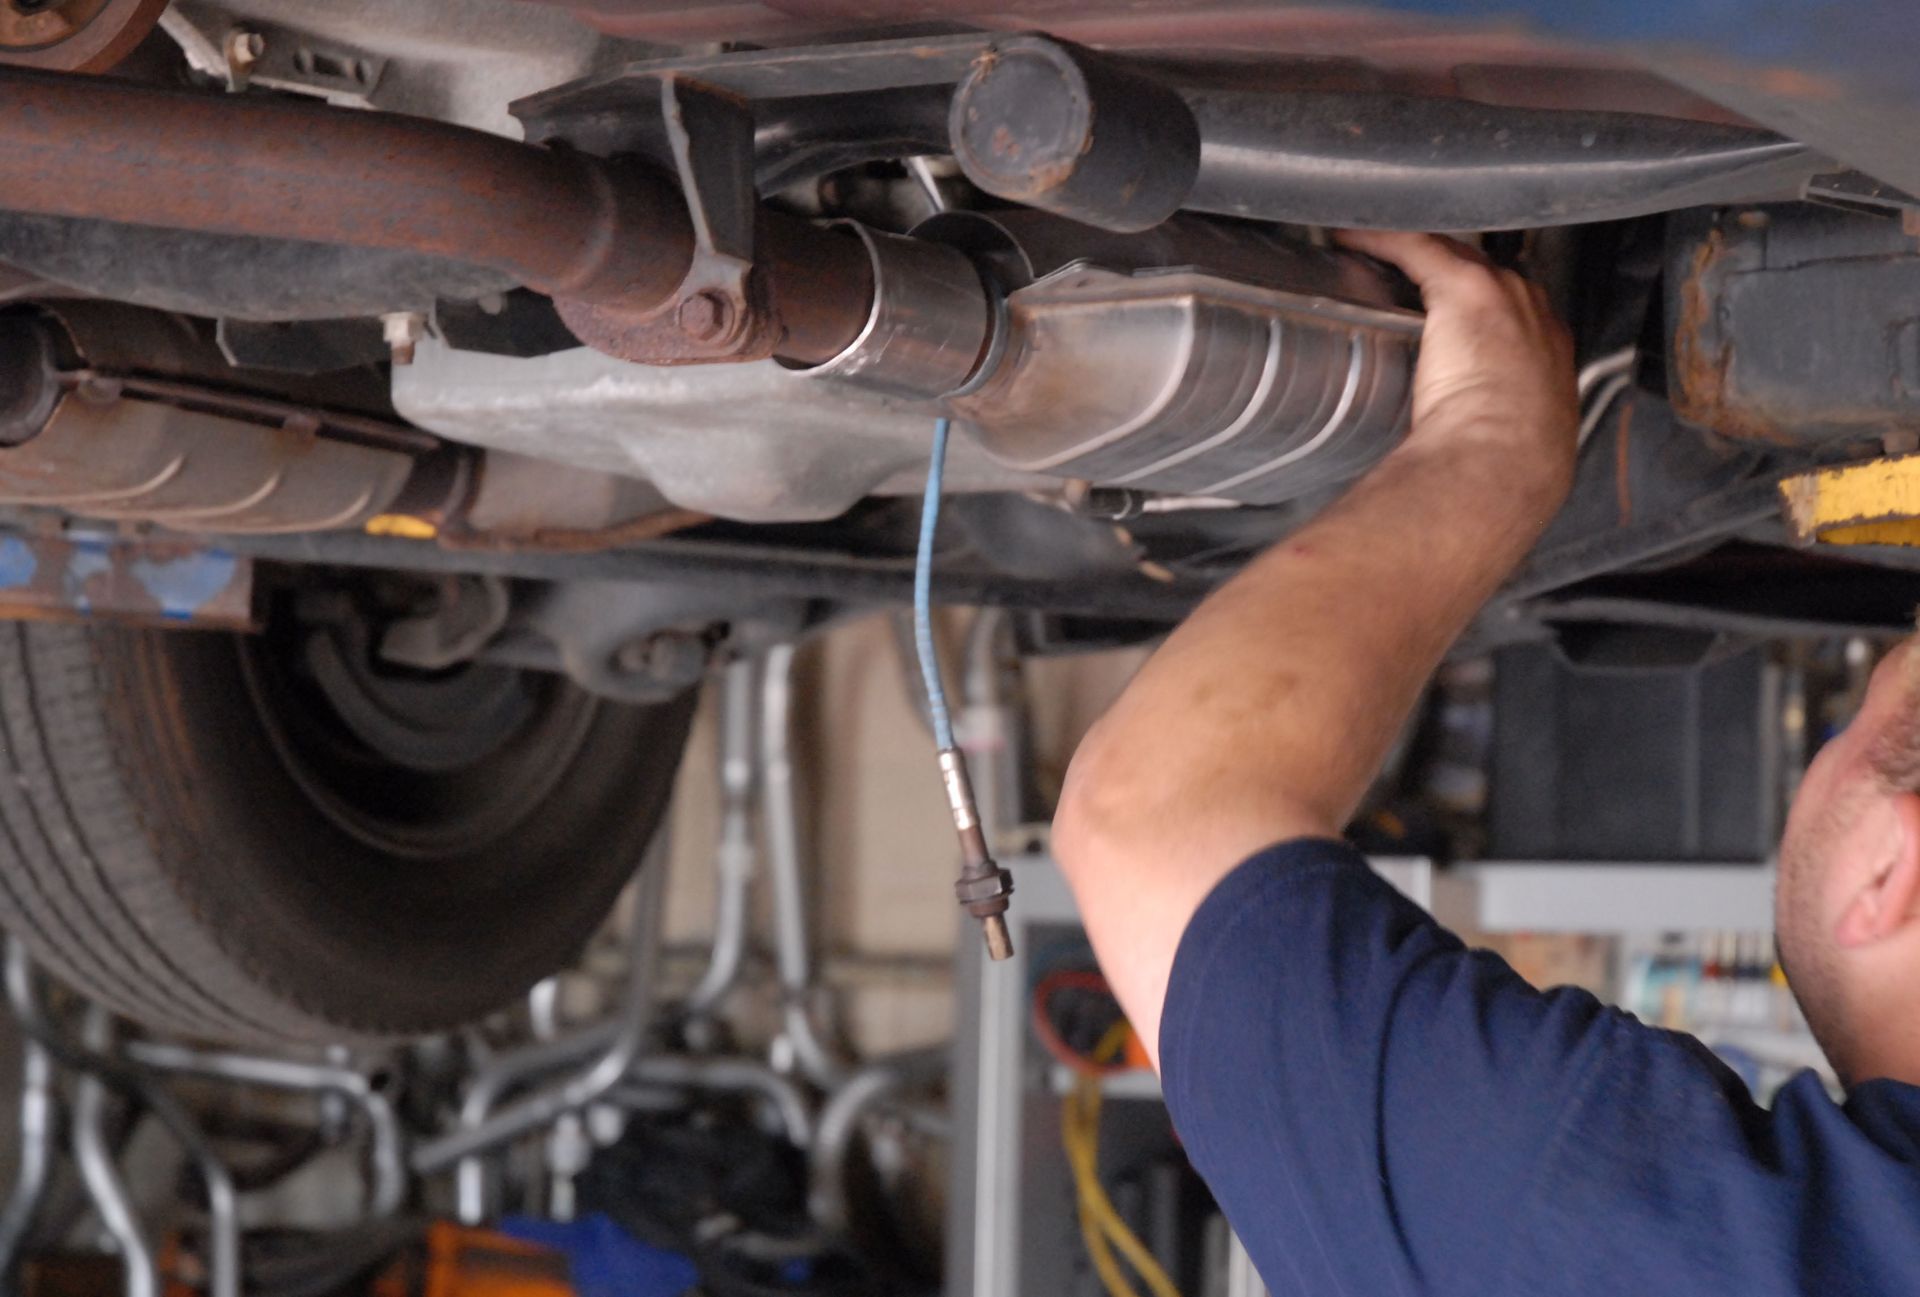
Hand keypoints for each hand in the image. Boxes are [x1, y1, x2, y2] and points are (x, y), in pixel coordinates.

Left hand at [1336, 230, 1577, 507]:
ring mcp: (1505, 297)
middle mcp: (1534, 315)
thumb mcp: (1511, 445)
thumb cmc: (1506, 467)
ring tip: (1378, 250)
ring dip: (1416, 249)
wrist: (1503, 463)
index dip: (1482, 306)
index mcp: (1549, 355)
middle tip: (1408, 276)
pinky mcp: (1465, 288)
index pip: (1515, 311)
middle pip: (1490, 273)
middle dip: (1452, 270)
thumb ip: (1491, 433)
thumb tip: (1459, 454)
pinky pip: (1416, 246)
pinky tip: (1350, 236)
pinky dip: (1380, 239)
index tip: (1450, 316)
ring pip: (1455, 252)